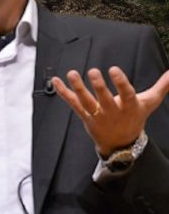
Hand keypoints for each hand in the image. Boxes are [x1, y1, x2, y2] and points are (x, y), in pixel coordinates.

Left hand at [52, 67, 168, 155]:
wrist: (121, 143)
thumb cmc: (134, 117)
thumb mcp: (149, 102)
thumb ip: (162, 86)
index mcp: (129, 107)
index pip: (126, 94)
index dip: (120, 82)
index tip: (114, 69)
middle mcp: (112, 111)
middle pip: (104, 99)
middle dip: (99, 86)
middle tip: (94, 71)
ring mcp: (97, 115)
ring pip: (86, 101)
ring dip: (77, 88)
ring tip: (72, 74)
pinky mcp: (85, 116)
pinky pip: (73, 103)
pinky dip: (64, 92)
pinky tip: (56, 81)